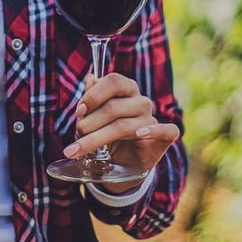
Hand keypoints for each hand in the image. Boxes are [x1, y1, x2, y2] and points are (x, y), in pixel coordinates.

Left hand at [60, 72, 178, 180]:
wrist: (122, 163)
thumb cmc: (106, 134)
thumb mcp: (92, 117)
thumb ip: (90, 100)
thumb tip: (90, 78)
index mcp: (125, 88)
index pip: (113, 81)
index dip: (93, 95)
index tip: (79, 111)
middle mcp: (140, 101)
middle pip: (113, 107)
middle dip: (89, 123)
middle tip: (76, 134)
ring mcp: (152, 119)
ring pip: (123, 126)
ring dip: (96, 138)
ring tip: (78, 149)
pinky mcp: (165, 137)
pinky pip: (166, 130)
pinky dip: (153, 131)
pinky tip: (139, 134)